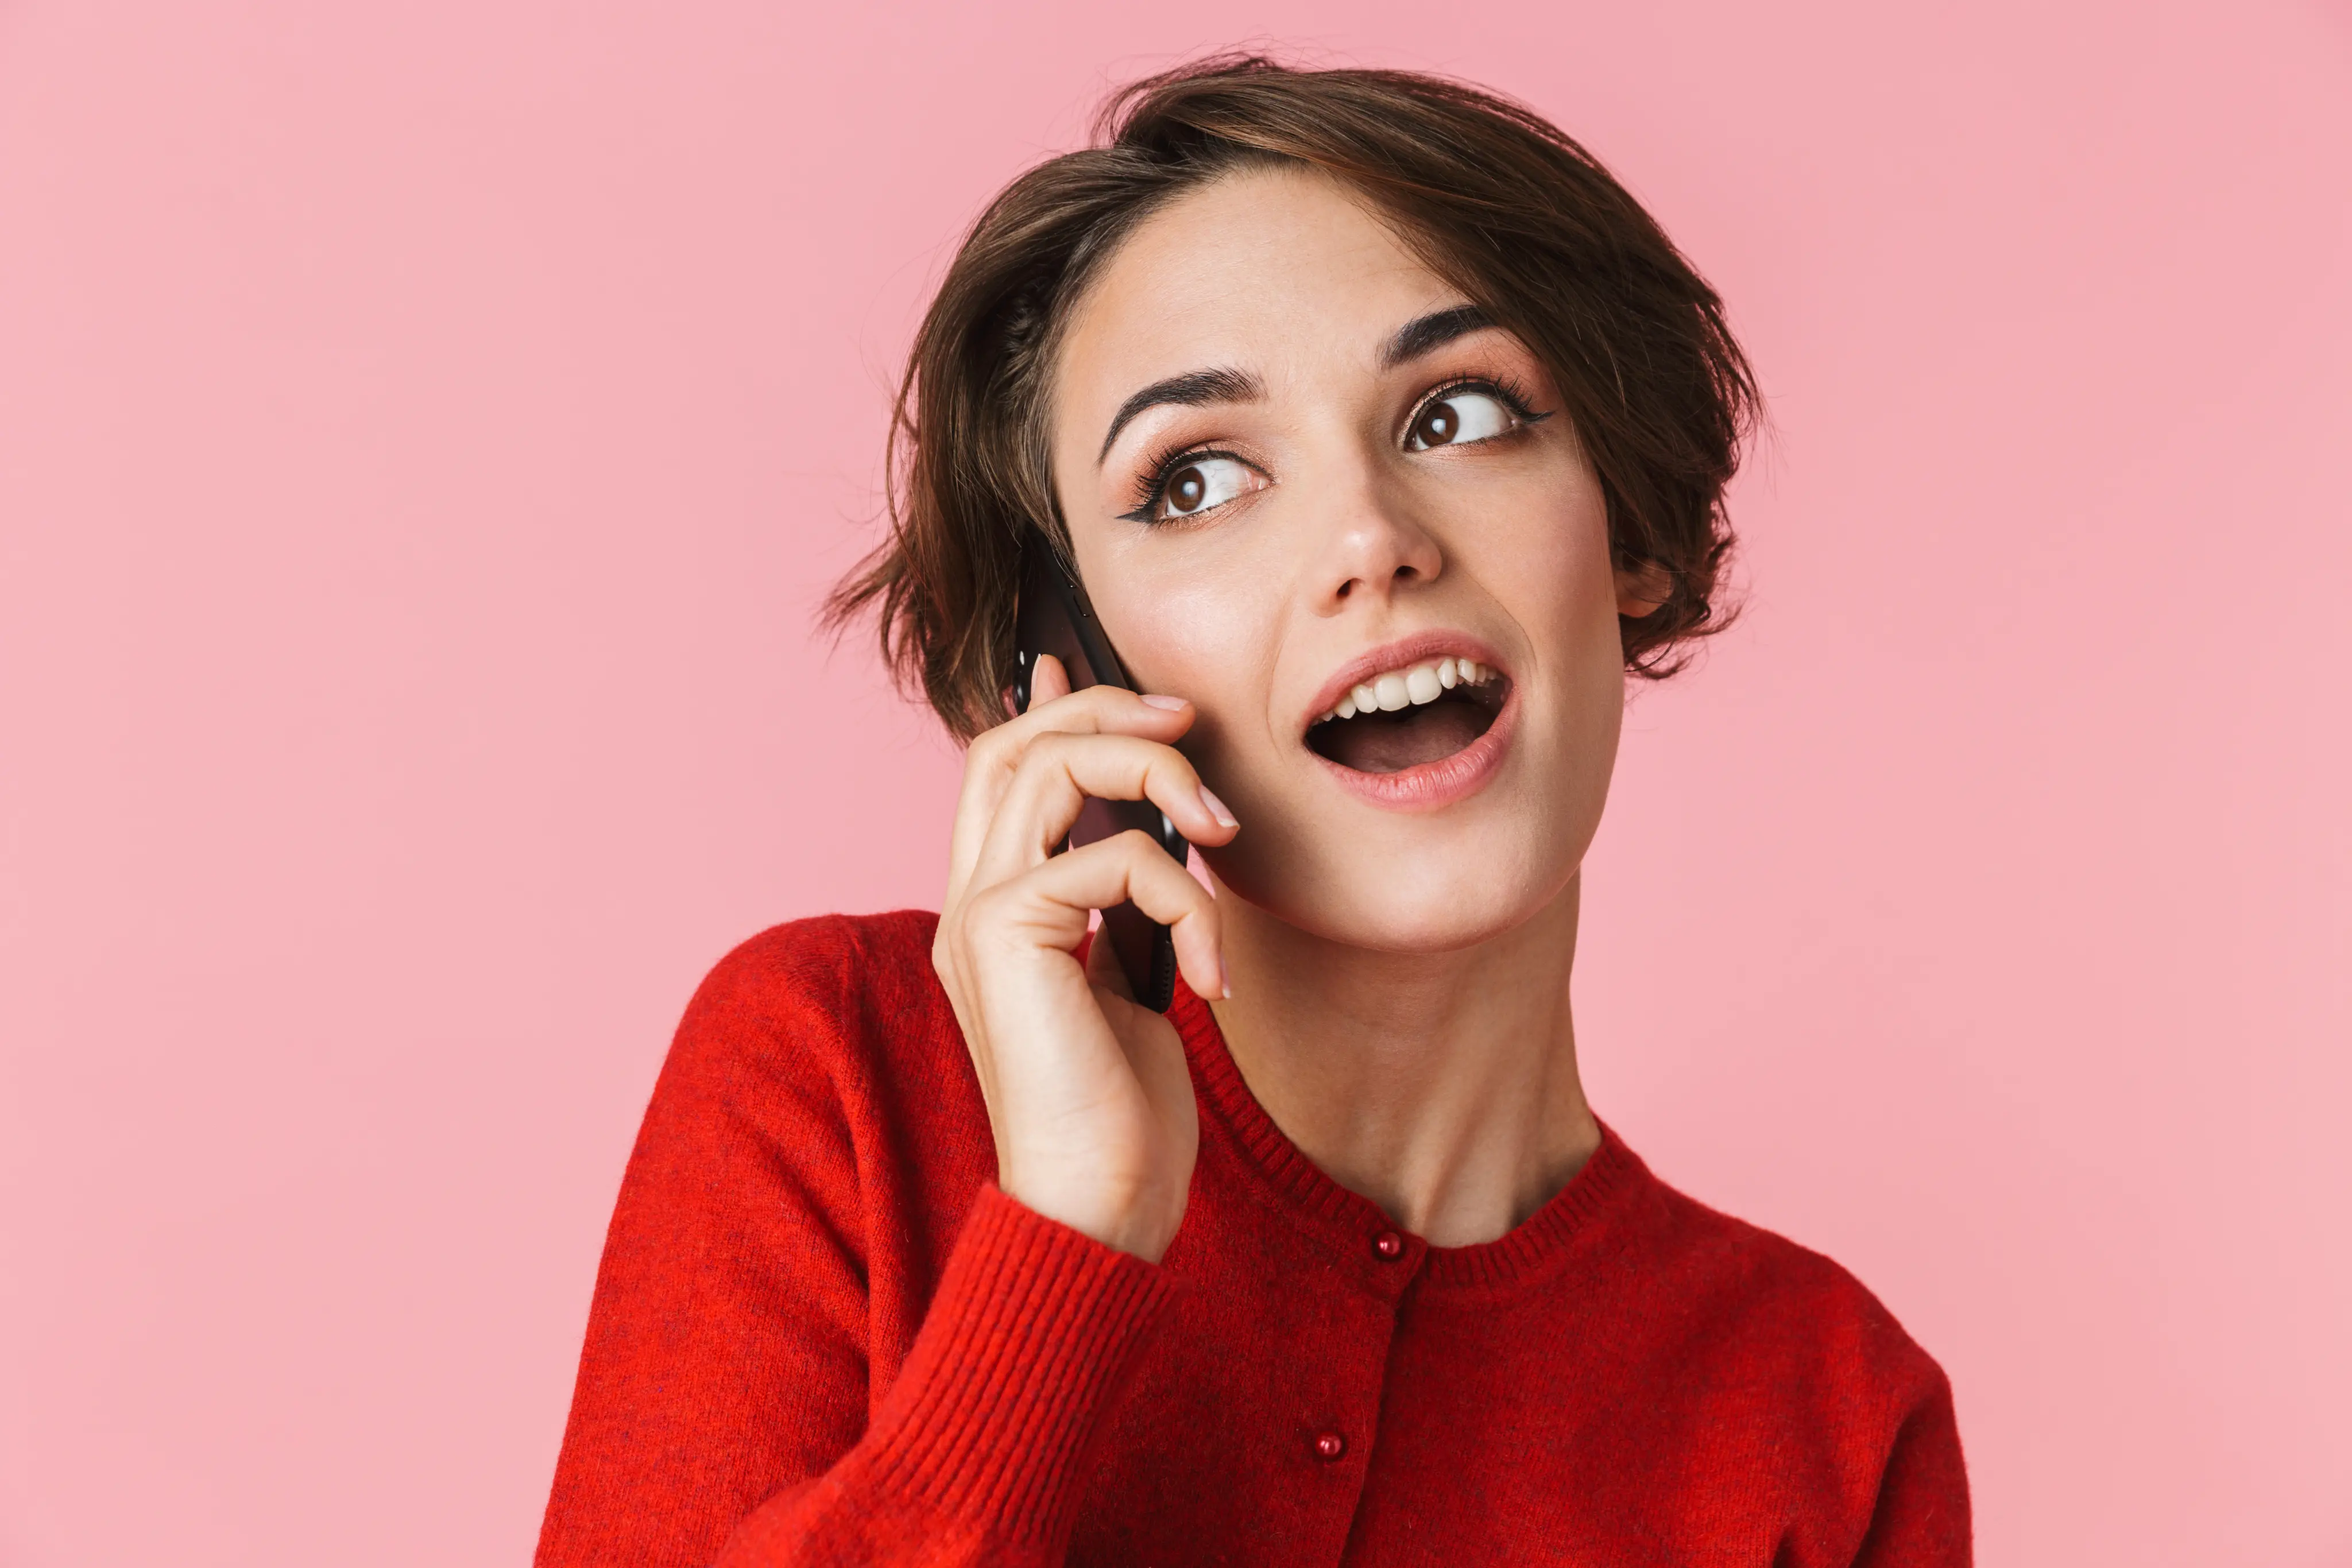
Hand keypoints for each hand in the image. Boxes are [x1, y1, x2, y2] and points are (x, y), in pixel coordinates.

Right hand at [931, 656, 1238, 1261]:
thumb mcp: (1132, 986)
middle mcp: (969, 902)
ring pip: (1049, 765)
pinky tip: (1213, 973)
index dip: (1046, 706)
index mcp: (993, 913)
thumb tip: (1159, 842)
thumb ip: (1126, 911)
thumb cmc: (1123, 1120)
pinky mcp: (1004, 935)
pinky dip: (1186, 898)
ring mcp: (976, 916)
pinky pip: (1114, 859)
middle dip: (1102, 708)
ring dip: (1152, 772)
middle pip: (1013, 743)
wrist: (1098, 1212)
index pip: (999, 771)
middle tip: (1185, 720)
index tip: (1089, 665)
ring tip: (1223, 828)